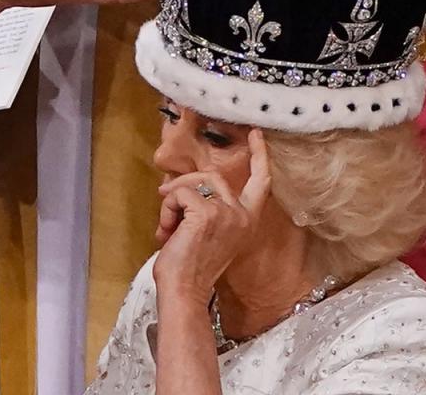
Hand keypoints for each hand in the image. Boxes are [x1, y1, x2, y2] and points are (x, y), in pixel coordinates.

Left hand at [152, 130, 271, 306]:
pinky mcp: (206, 212)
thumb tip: (181, 189)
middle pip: (212, 176)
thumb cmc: (190, 269)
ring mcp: (226, 212)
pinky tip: (166, 232)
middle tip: (165, 199)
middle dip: (184, 184)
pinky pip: (178, 194)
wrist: (184, 291)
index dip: (260, 155)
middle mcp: (242, 215)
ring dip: (172, 201)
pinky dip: (166, 210)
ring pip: (192, 184)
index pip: (261, 182)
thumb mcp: (207, 233)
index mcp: (247, 221)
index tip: (256, 134)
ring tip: (167, 227)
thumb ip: (208, 209)